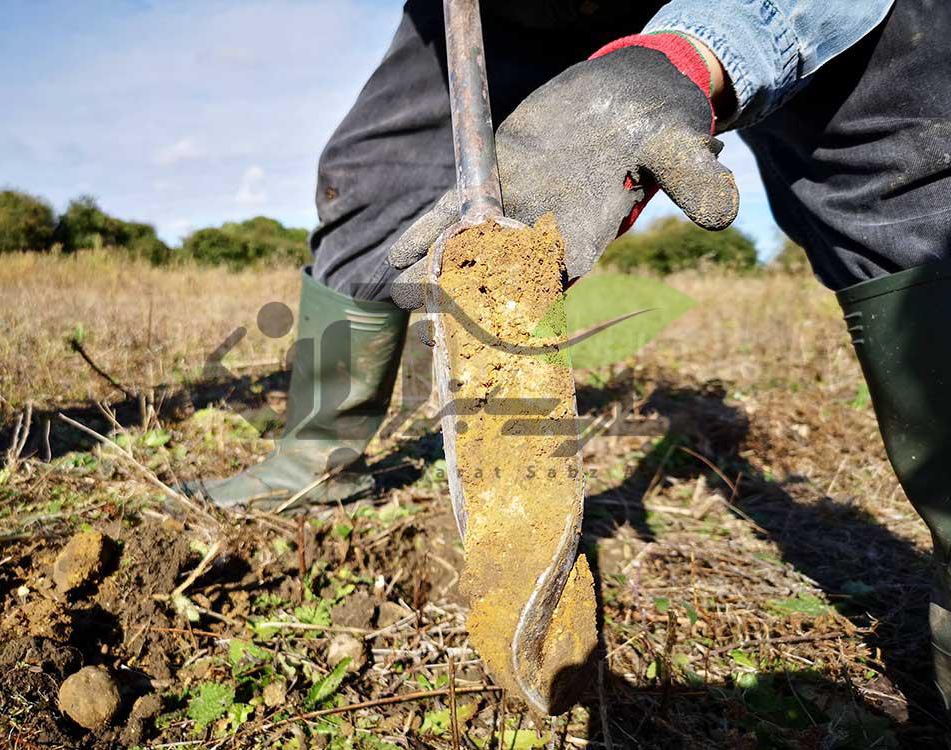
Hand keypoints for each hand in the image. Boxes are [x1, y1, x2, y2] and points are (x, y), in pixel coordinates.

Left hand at [388, 34, 738, 308]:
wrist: (631, 93)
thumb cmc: (661, 123)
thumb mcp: (682, 146)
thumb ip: (695, 181)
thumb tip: (724, 216)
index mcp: (588, 233)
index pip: (553, 276)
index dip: (521, 300)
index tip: (491, 321)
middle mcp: (547, 231)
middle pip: (499, 272)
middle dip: (464, 292)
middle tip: (427, 309)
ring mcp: (518, 207)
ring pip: (470, 246)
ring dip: (435, 267)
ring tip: (398, 286)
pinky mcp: (497, 180)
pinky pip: (456, 208)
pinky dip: (429, 228)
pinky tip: (396, 251)